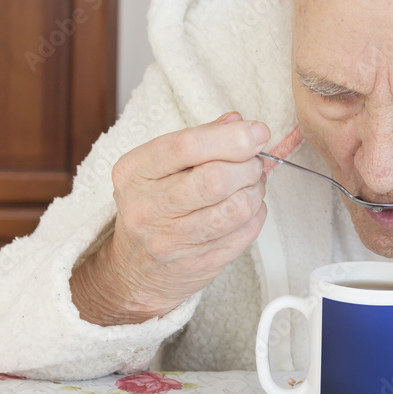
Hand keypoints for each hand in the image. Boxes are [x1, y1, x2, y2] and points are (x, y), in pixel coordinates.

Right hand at [71, 112, 269, 324]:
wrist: (136, 270)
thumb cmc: (153, 207)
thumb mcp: (159, 167)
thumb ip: (200, 139)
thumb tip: (239, 122)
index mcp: (134, 173)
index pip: (186, 146)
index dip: (231, 137)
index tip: (258, 132)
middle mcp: (148, 208)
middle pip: (216, 179)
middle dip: (248, 165)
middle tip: (253, 162)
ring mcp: (172, 241)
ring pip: (237, 208)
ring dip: (256, 190)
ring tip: (250, 184)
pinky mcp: (199, 264)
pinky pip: (246, 233)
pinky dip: (257, 214)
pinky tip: (247, 208)